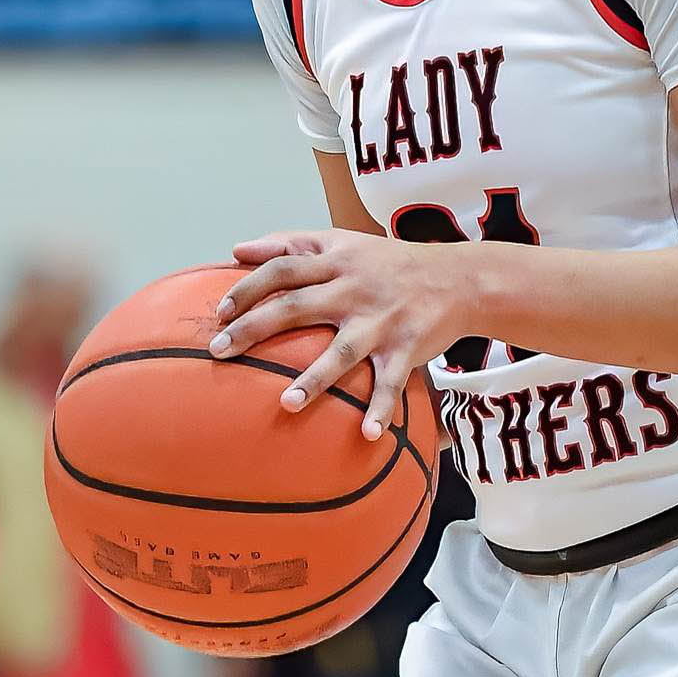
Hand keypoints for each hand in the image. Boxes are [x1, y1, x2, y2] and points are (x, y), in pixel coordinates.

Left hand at [210, 229, 473, 439]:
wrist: (459, 278)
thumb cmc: (389, 262)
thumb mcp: (342, 241)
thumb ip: (290, 243)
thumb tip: (236, 249)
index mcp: (336, 261)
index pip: (282, 269)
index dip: (247, 288)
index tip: (219, 312)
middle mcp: (353, 289)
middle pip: (296, 306)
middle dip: (254, 329)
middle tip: (219, 352)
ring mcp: (380, 321)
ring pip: (342, 350)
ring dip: (315, 379)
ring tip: (287, 404)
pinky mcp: (406, 347)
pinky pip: (391, 383)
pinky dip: (381, 409)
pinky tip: (367, 435)